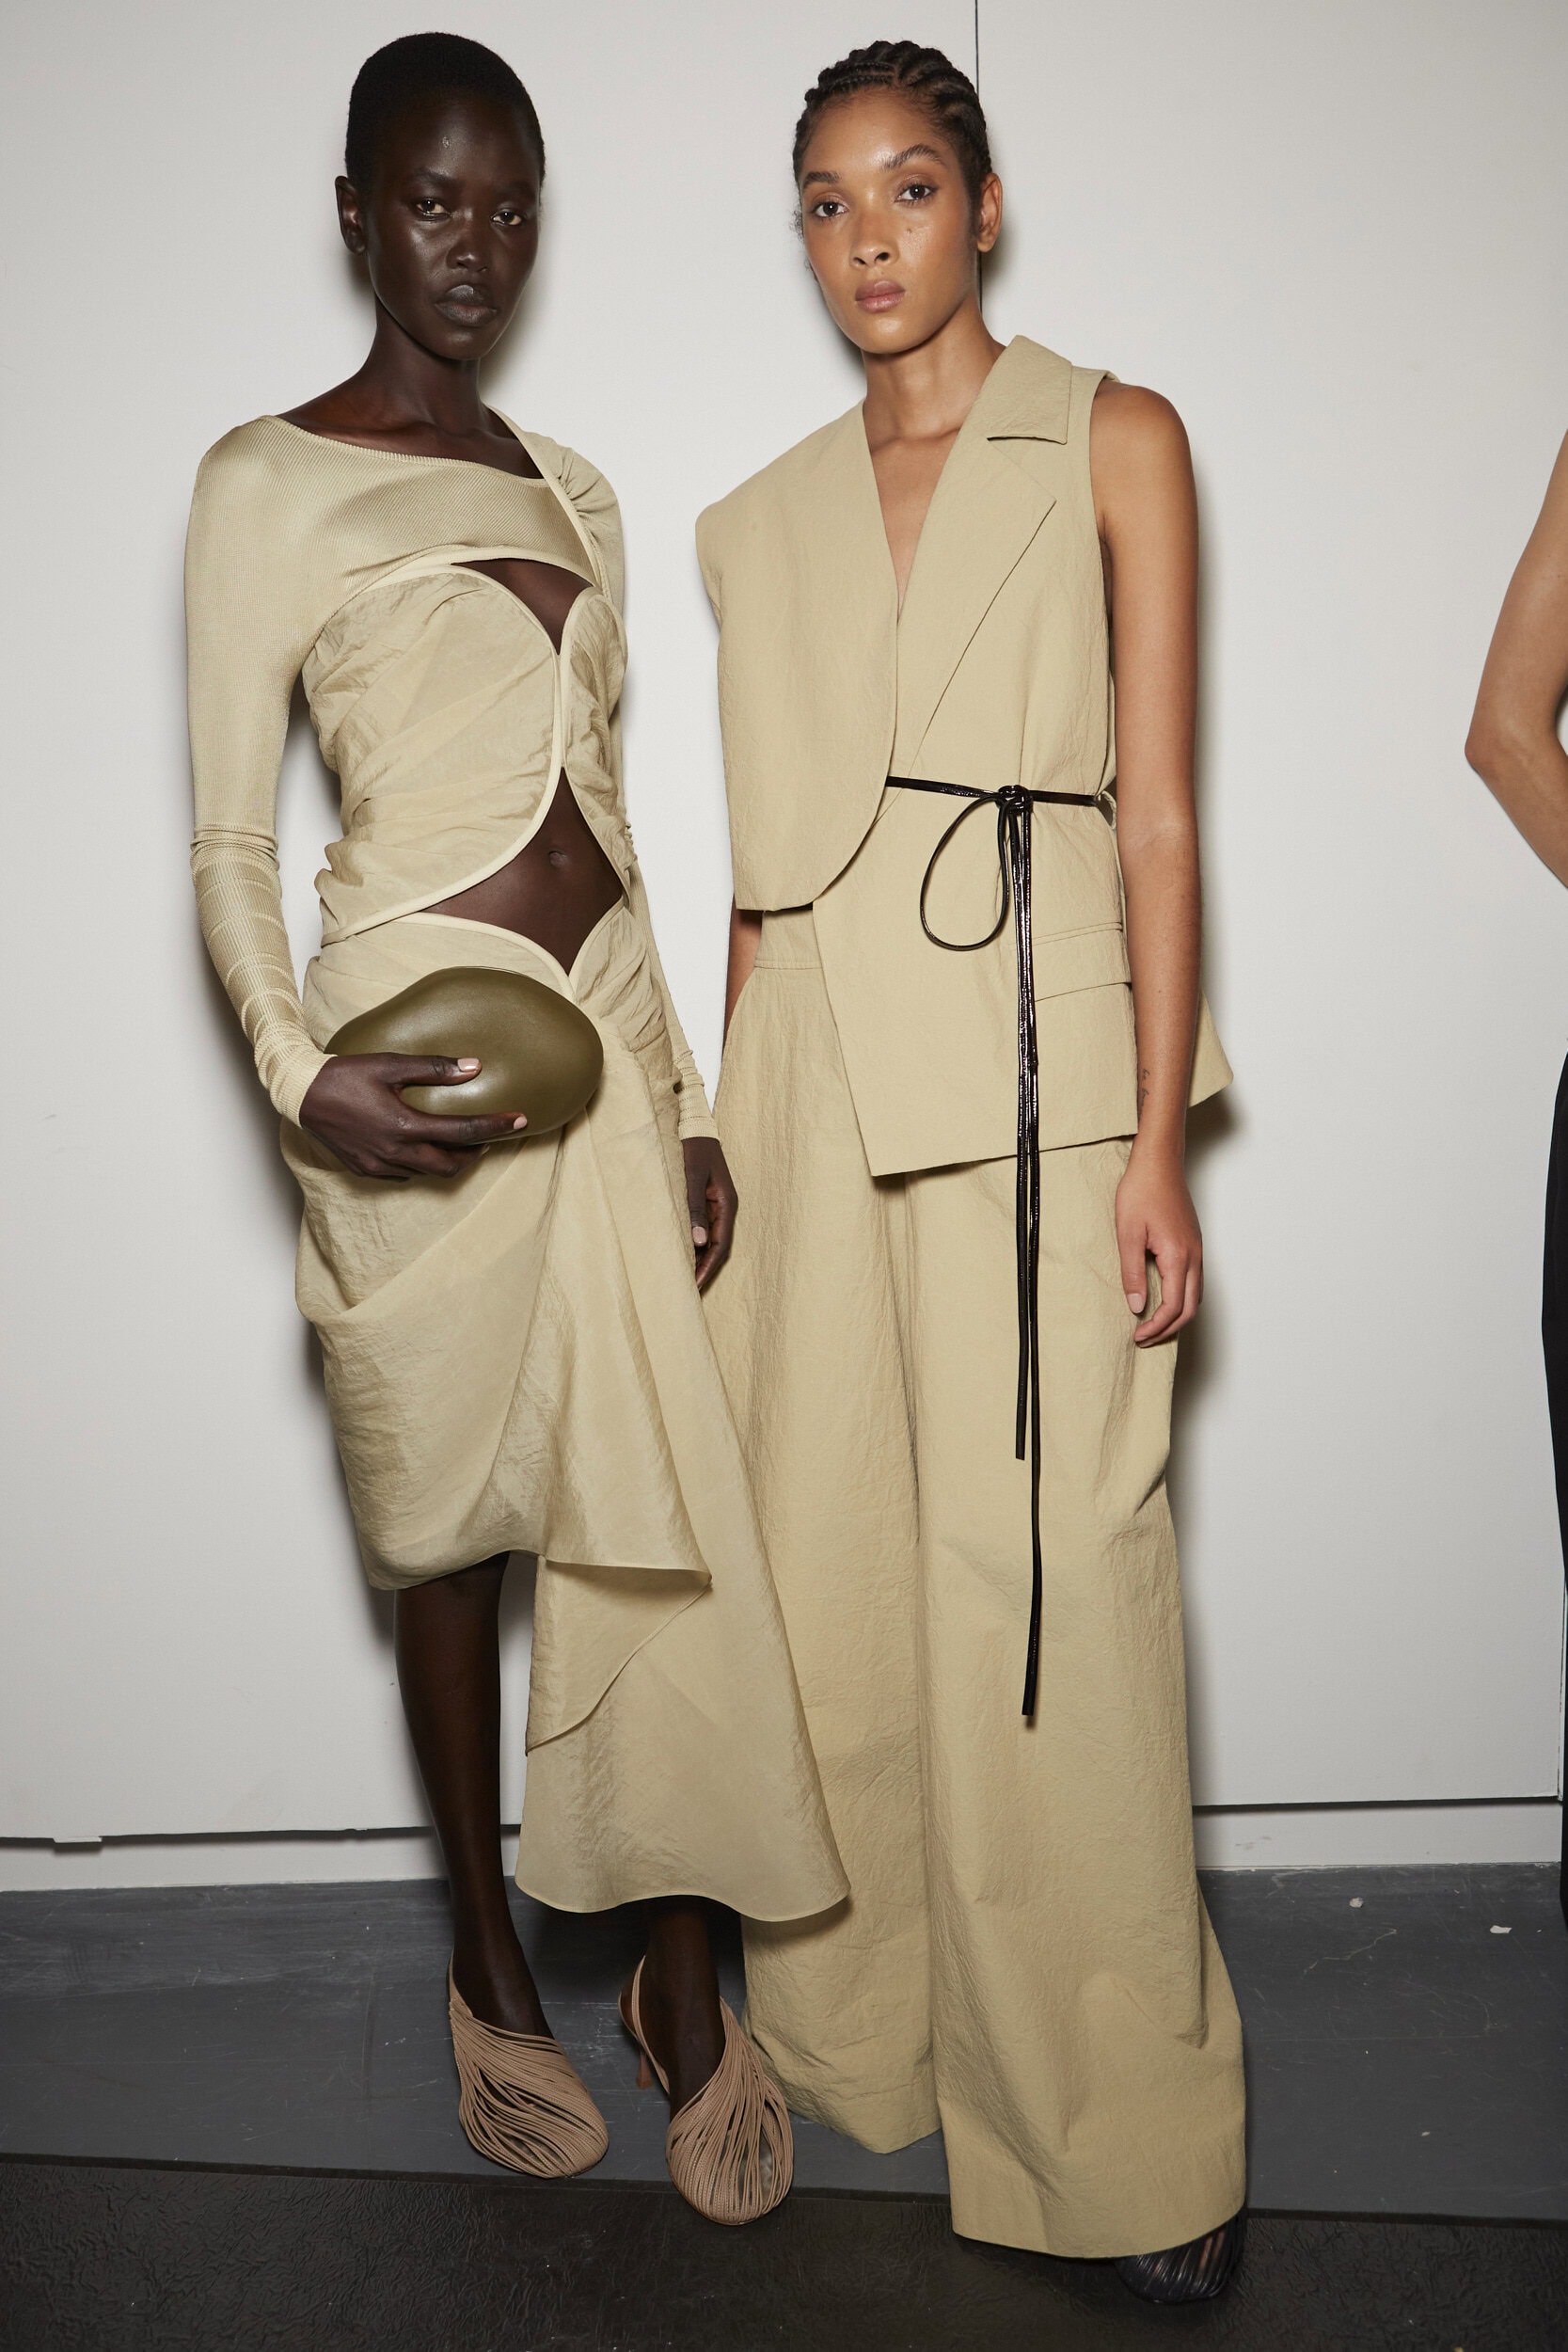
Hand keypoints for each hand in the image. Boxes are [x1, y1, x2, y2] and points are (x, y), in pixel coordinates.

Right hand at [299, 1055, 526, 1179]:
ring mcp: (380, 1166)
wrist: (300, 1093)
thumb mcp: (390, 1064)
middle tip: (488, 1134)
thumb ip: (435, 1068)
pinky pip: (406, 1174)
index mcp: (405, 1127)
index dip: (496, 1127)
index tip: (521, 1120)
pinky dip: (422, 1163)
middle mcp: (395, 1153)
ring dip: (449, 1159)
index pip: (464, 1133)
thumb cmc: (344, 1075)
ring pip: (429, 1173)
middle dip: (475, 1152)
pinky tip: (422, 1144)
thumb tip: (475, 1067)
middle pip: (452, 1165)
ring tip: (460, 1139)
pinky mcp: (366, 1170)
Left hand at [682, 1136, 736, 1289]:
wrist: (692, 1124)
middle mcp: (723, 1208)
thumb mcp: (692, 1176)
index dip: (708, 1267)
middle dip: (704, 1269)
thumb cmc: (693, 1148)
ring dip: (698, 1259)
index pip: (721, 1246)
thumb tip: (697, 1242)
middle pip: (717, 1247)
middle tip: (687, 1290)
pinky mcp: (703, 1201)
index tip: (695, 1285)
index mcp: (726, 1204)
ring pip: (708, 1240)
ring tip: (682, 1278)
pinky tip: (680, 1253)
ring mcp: (714, 1205)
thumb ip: (694, 1207)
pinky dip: (692, 1244)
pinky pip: (700, 1228)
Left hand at [1115, 1142, 1202, 1344]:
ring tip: (1153, 1325)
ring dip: (1177, 1316)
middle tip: (1144, 1338)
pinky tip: (1163, 1300)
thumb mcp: (1128, 1234)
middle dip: (1168, 1329)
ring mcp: (1197, 1250)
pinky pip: (1194, 1282)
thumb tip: (1137, 1306)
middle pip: (1190, 1308)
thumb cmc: (1141, 1192)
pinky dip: (1181, 1299)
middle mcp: (1194, 1257)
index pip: (1173, 1307)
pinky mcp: (1193, 1244)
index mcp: (1178, 1257)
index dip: (1156, 1327)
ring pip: (1195, 1296)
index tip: (1137, 1336)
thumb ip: (1132, 1273)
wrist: (1158, 1163)